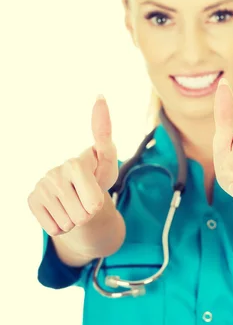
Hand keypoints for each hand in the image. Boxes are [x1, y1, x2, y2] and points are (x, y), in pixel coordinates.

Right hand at [27, 95, 118, 236]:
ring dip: (76, 219)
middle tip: (87, 198)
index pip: (93, 203)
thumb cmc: (98, 174)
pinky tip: (62, 210)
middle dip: (89, 213)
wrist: (80, 193)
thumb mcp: (109, 159)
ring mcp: (41, 186)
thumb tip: (99, 96)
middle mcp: (55, 173)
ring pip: (67, 224)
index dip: (96, 203)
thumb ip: (105, 133)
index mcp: (75, 164)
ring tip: (76, 203)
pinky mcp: (32, 199)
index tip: (91, 178)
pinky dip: (61, 226)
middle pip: (82, 216)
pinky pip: (53, 228)